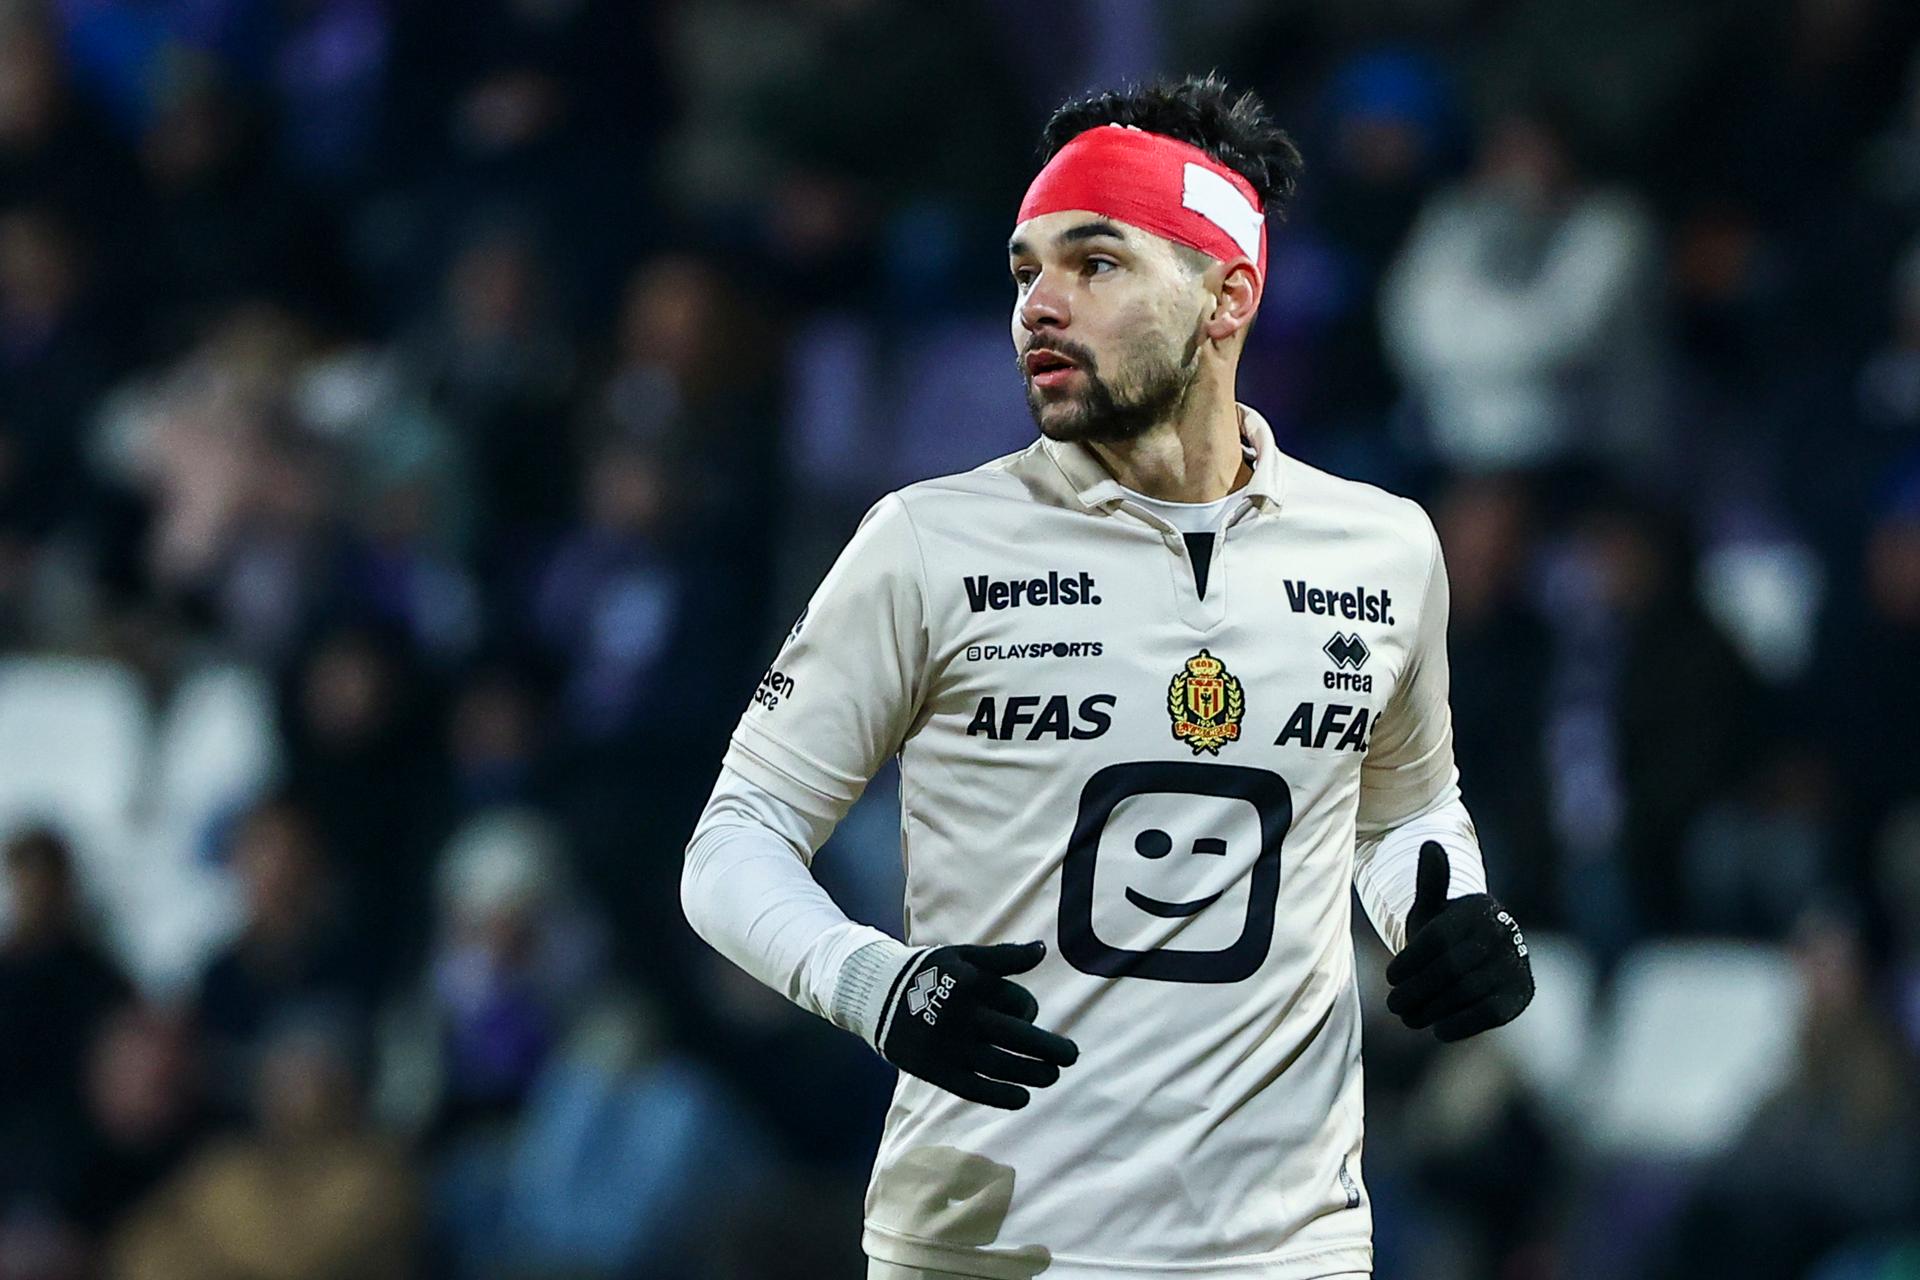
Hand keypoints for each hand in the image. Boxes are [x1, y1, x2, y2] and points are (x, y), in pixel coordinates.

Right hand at [878, 940, 1078, 1108]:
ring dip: (1033, 1073)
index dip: (1028, 1009)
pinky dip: (1001, 1096)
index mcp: (971, 984)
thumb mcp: (963, 956)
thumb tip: (1041, 950)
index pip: (1016, 1002)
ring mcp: (949, 1047)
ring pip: (1001, 1065)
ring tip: (1051, 1076)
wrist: (877, 997)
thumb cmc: (930, 973)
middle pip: (1017, 1038)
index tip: (1029, 1016)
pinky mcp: (936, 1070)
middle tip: (1072, 1056)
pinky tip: (1023, 1098)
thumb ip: (1003, 957)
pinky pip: (975, 1089)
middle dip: (1051, 1049)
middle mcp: (962, 1017)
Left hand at [1385, 843, 1533, 1041]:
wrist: (1481, 956)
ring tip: (1407, 1017)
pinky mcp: (1522, 994)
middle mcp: (1503, 933)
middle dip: (1417, 989)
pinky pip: (1490, 1013)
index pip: (1438, 938)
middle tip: (1392, 1004)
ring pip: (1468, 991)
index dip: (1410, 961)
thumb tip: (1430, 845)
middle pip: (1451, 968)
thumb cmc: (1446, 931)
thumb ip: (1430, 882)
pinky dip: (1461, 1023)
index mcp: (1479, 908)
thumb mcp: (1432, 908)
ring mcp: (1516, 964)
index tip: (1388, 977)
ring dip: (1432, 1009)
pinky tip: (1437, 1029)